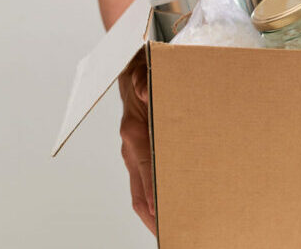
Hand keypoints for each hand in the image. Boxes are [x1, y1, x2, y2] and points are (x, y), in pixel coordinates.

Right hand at [117, 51, 156, 234]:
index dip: (153, 191)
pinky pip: (144, 184)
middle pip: (139, 193)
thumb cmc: (142, 71)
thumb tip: (145, 91)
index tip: (163, 211)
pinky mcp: (140, 154)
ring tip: (169, 231)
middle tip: (170, 233)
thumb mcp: (144, 72)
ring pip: (140, 193)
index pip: (145, 168)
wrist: (129, 67)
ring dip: (154, 214)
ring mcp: (134, 153)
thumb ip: (144, 81)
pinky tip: (167, 211)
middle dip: (154, 217)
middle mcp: (131, 147)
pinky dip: (153, 201)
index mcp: (134, 132)